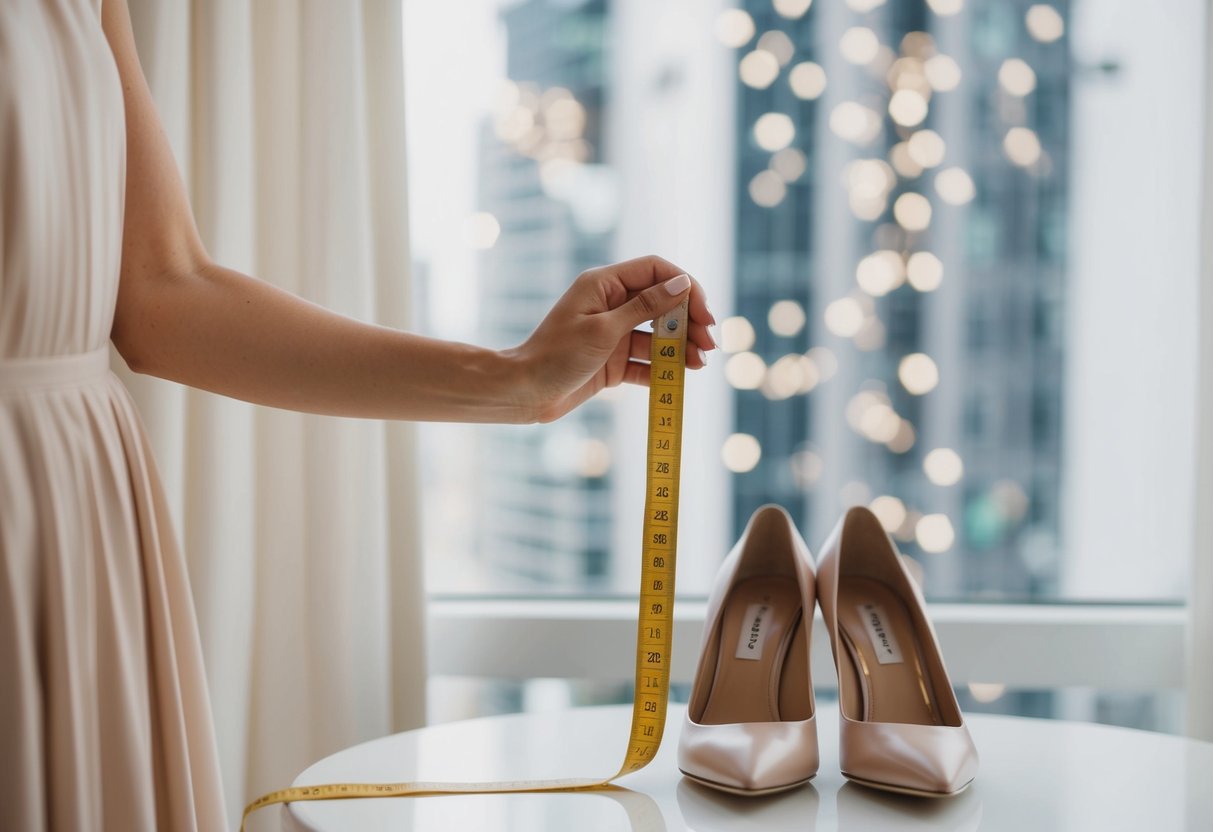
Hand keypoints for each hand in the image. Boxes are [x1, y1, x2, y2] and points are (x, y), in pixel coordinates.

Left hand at [507, 255, 715, 422]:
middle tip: (709, 343)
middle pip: (662, 303)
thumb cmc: (556, 356)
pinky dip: (663, 368)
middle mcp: (611, 304)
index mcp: (604, 284)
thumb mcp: (603, 330)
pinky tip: (681, 377)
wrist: (523, 393)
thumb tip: (682, 283)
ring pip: (657, 335)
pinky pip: (645, 361)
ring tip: (700, 363)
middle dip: (689, 321)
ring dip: (681, 347)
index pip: (656, 270)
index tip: (704, 313)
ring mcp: (613, 333)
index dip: (686, 287)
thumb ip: (644, 307)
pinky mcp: (612, 361)